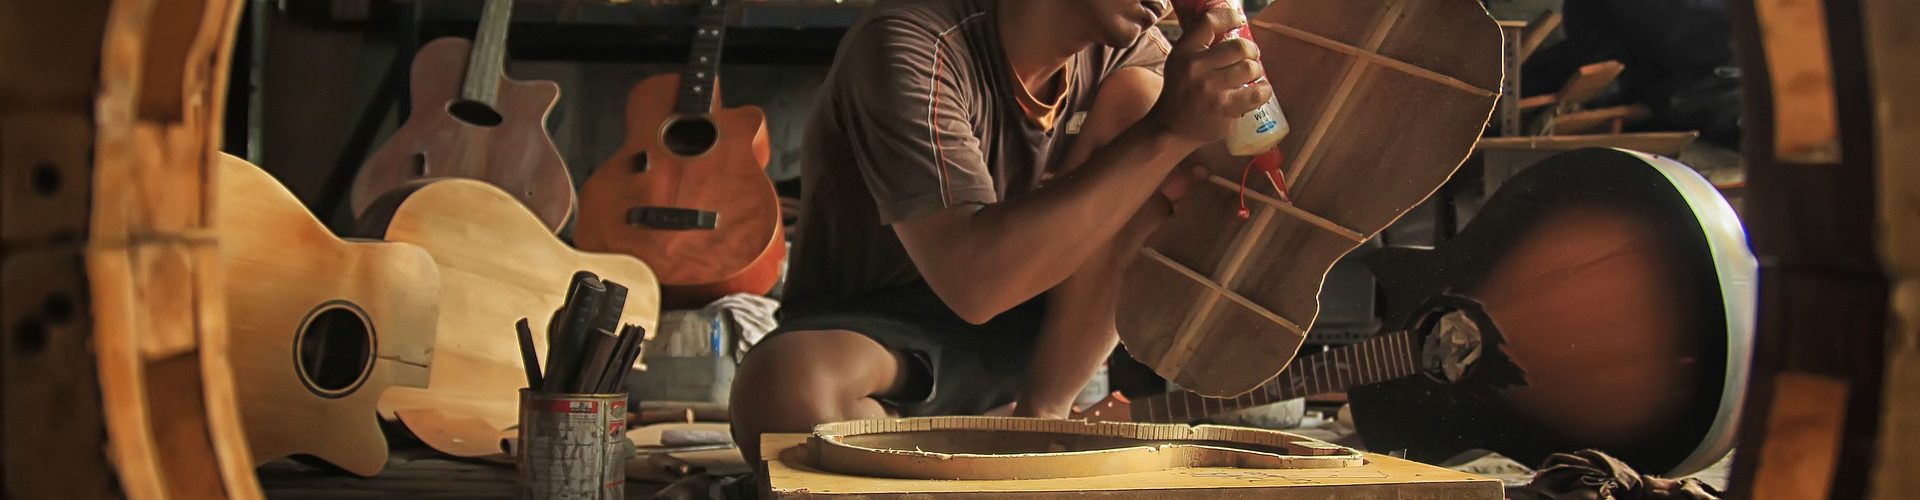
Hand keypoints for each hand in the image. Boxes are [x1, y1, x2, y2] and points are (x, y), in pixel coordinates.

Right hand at [1144, 2, 1274, 147]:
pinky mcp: (1224, 109)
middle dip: (1251, 51)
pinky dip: (1263, 90)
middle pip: (1239, 46)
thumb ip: (1200, 43)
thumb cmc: (1182, 90)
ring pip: (1250, 68)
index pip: (1209, 22)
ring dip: (1256, 71)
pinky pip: (1257, 93)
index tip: (1238, 20)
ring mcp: (1211, 90)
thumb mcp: (1180, 61)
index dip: (1229, 16)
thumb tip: (1231, 19)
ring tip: (1251, 76)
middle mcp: (1196, 68)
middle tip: (1250, 57)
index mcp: (1185, 52)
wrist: (1171, 128)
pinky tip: (1258, 91)